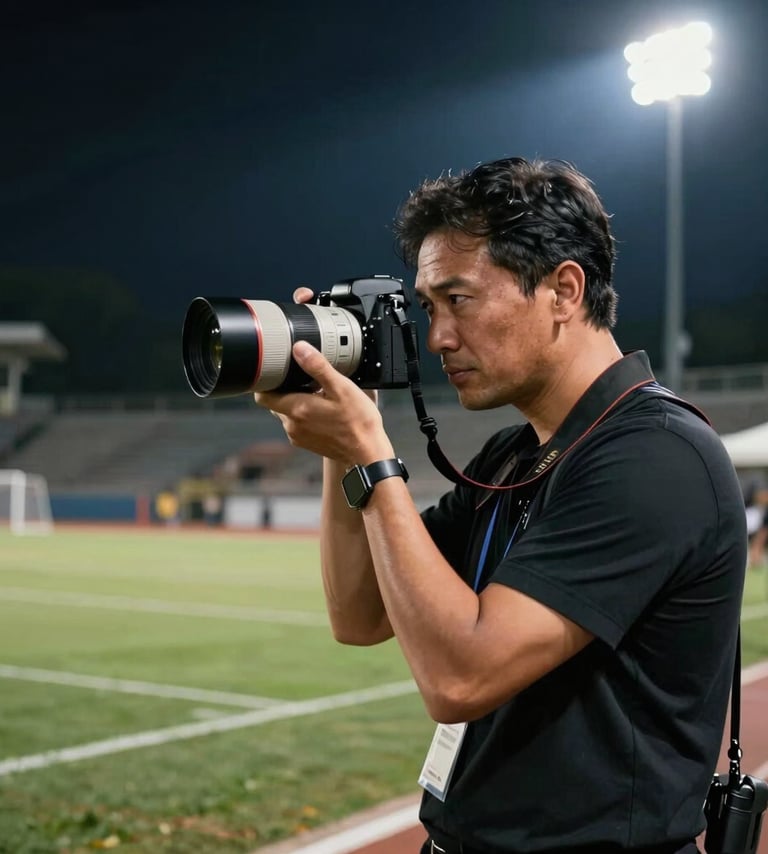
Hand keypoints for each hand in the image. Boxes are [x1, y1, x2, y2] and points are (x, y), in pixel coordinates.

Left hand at [253, 289, 391, 463]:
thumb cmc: (358, 423)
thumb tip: (299, 349)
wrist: (368, 453)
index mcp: (297, 409)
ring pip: (287, 412)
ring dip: (297, 402)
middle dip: (285, 389)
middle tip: (304, 380)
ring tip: (318, 394)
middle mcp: (292, 425)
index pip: (263, 396)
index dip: (266, 382)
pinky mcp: (307, 443)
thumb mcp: (341, 388)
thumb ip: (318, 367)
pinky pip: (298, 423)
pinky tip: (324, 410)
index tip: (276, 372)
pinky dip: (305, 414)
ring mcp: (298, 436)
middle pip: (275, 402)